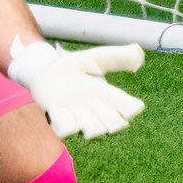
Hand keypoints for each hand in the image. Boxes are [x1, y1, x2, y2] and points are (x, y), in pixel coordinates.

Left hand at [7, 37, 144, 139]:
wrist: (44, 72)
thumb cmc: (73, 68)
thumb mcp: (93, 59)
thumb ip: (114, 56)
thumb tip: (139, 52)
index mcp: (108, 95)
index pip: (128, 107)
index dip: (130, 107)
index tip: (130, 104)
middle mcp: (95, 109)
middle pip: (114, 124)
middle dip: (112, 120)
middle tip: (100, 105)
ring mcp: (77, 115)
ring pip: (93, 129)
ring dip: (92, 123)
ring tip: (82, 109)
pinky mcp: (58, 116)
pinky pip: (67, 129)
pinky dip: (67, 124)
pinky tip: (63, 111)